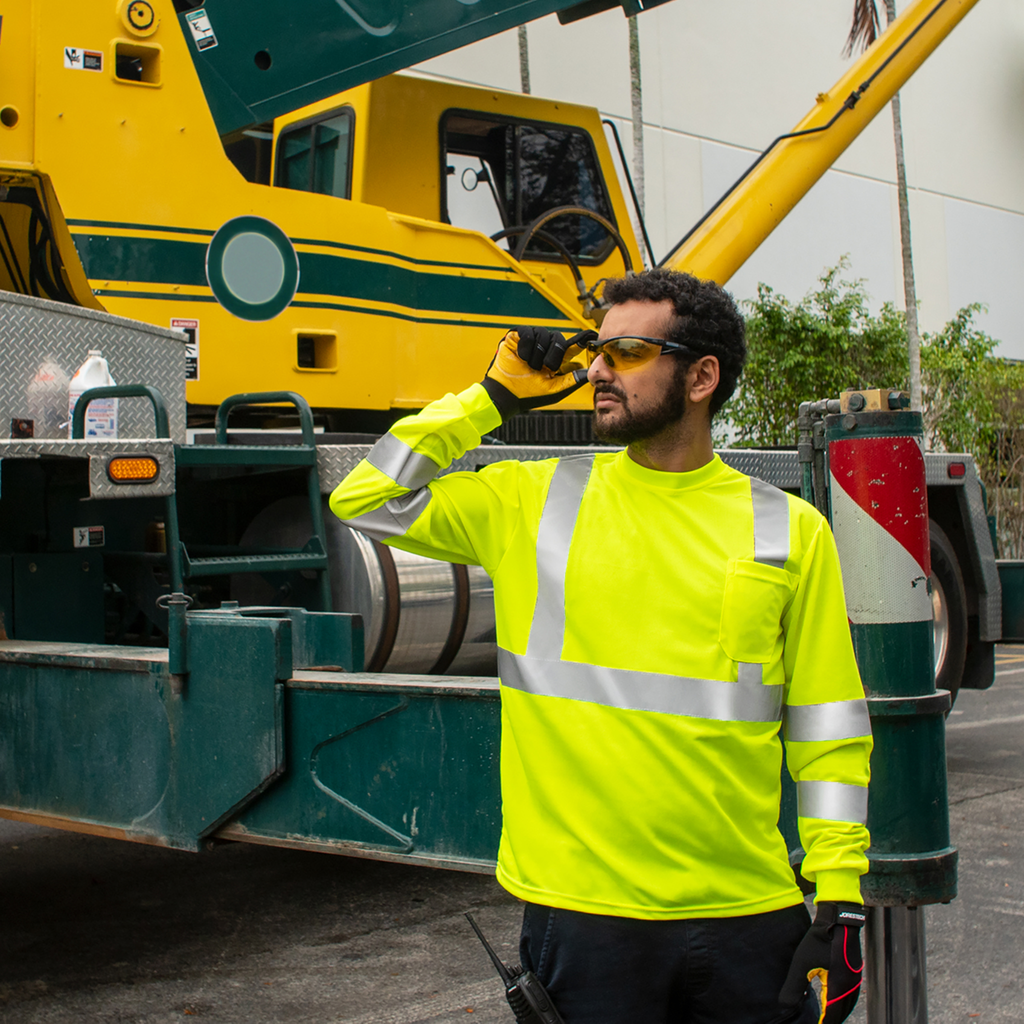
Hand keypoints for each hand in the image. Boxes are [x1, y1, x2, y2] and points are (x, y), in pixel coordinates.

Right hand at [481, 326, 593, 419]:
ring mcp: (532, 342)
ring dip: (536, 354)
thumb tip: (590, 371)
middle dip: (553, 355)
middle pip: (559, 338)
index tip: (593, 335)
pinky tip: (521, 357)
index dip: (582, 340)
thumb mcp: (556, 390)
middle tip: (543, 368)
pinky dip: (525, 347)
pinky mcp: (518, 337)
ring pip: (543, 334)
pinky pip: (528, 332)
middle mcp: (545, 349)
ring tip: (529, 366)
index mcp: (555, 361)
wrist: (505, 394)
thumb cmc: (528, 395)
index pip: (572, 346)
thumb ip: (573, 380)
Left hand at [778, 902, 865, 1023]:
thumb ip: (794, 986)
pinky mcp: (855, 974)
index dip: (823, 1022)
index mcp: (838, 987)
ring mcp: (855, 980)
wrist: (838, 920)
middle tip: (820, 1023)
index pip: (831, 1014)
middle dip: (830, 1020)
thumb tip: (785, 1005)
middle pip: (841, 1012)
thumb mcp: (802, 963)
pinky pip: (850, 996)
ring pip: (847, 1006)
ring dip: (837, 1013)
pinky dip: (842, 1005)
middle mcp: (850, 987)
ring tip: (826, 1018)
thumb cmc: (819, 939)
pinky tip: (835, 1004)